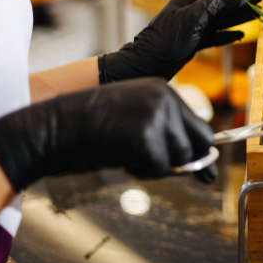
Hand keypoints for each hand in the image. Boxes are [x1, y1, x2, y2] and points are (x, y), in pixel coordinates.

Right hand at [0, 78, 216, 191]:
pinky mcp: (146, 137)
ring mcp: (157, 116)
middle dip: (185, 160)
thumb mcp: (135, 122)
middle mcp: (164, 98)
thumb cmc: (91, 129)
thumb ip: (168, 136)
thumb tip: (207, 169)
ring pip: (181, 157)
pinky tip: (120, 157)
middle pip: (200, 141)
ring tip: (127, 154)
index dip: (197, 150)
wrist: (55, 127)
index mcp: (162, 89)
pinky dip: (142, 172)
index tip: (201, 168)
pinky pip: (160, 168)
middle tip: (155, 163)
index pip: (200, 125)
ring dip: (157, 166)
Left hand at [99, 0, 261, 82]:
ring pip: (222, 19)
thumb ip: (213, 2)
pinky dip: (228, 35)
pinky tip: (240, 35)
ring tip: (259, 13)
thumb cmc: (166, 39)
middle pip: (223, 1)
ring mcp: (195, 26)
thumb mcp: (191, 18)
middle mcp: (194, 9)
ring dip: (240, 16)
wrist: (148, 65)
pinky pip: (216, 36)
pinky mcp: (195, 42)